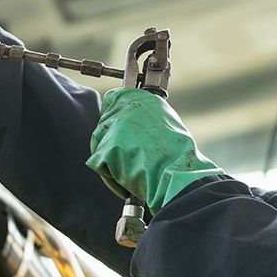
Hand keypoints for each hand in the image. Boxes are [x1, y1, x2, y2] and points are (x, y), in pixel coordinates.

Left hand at [86, 89, 223, 212]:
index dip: (113, 118)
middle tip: (131, 159)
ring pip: (99, 145)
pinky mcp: (106, 147)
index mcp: (140, 98)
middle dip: (112, 144)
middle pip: (104, 126)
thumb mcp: (164, 122)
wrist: (178, 173)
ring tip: (133, 169)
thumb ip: (142, 118)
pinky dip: (109, 176)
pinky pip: (98, 163)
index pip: (112, 99)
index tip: (118, 132)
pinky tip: (128, 179)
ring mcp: (113, 127)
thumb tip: (129, 124)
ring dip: (111, 160)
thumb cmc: (177, 155)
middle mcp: (124, 107)